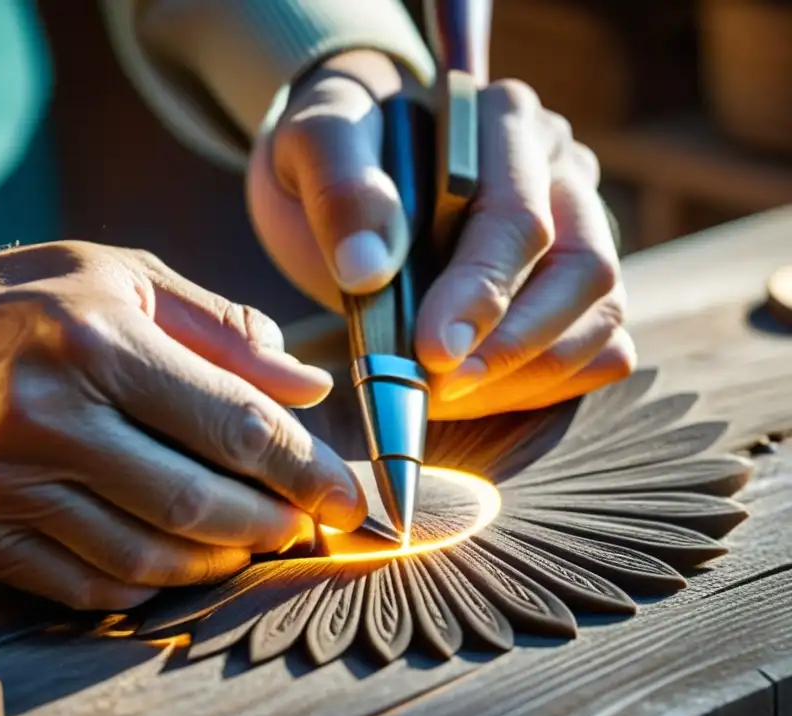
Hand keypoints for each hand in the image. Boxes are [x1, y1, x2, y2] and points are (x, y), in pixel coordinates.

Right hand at [0, 243, 364, 608]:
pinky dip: (147, 583)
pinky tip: (173, 561)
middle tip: (304, 522)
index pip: (232, 421)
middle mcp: (51, 418)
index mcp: (96, 340)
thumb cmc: (10, 303)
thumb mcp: (116, 276)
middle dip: (272, 521)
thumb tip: (306, 387)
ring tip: (249, 540)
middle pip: (196, 500)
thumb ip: (220, 328)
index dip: (305, 467)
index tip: (348, 495)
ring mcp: (7, 486)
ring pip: (146, 555)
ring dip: (217, 559)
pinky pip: (85, 585)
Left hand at [249, 50, 634, 418]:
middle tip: (441, 388)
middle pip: (584, 269)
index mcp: (503, 122)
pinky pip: (601, 347)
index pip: (519, 215)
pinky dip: (549, 386)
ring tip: (445, 397)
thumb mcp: (310, 143)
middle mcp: (556, 170)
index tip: (432, 349)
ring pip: (602, 314)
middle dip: (514, 346)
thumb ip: (340, 188)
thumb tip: (370, 266)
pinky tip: (481, 396)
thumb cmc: (328, 156)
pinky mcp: (574, 285)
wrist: (333, 178)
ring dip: (529, 374)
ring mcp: (577, 228)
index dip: (482, 291)